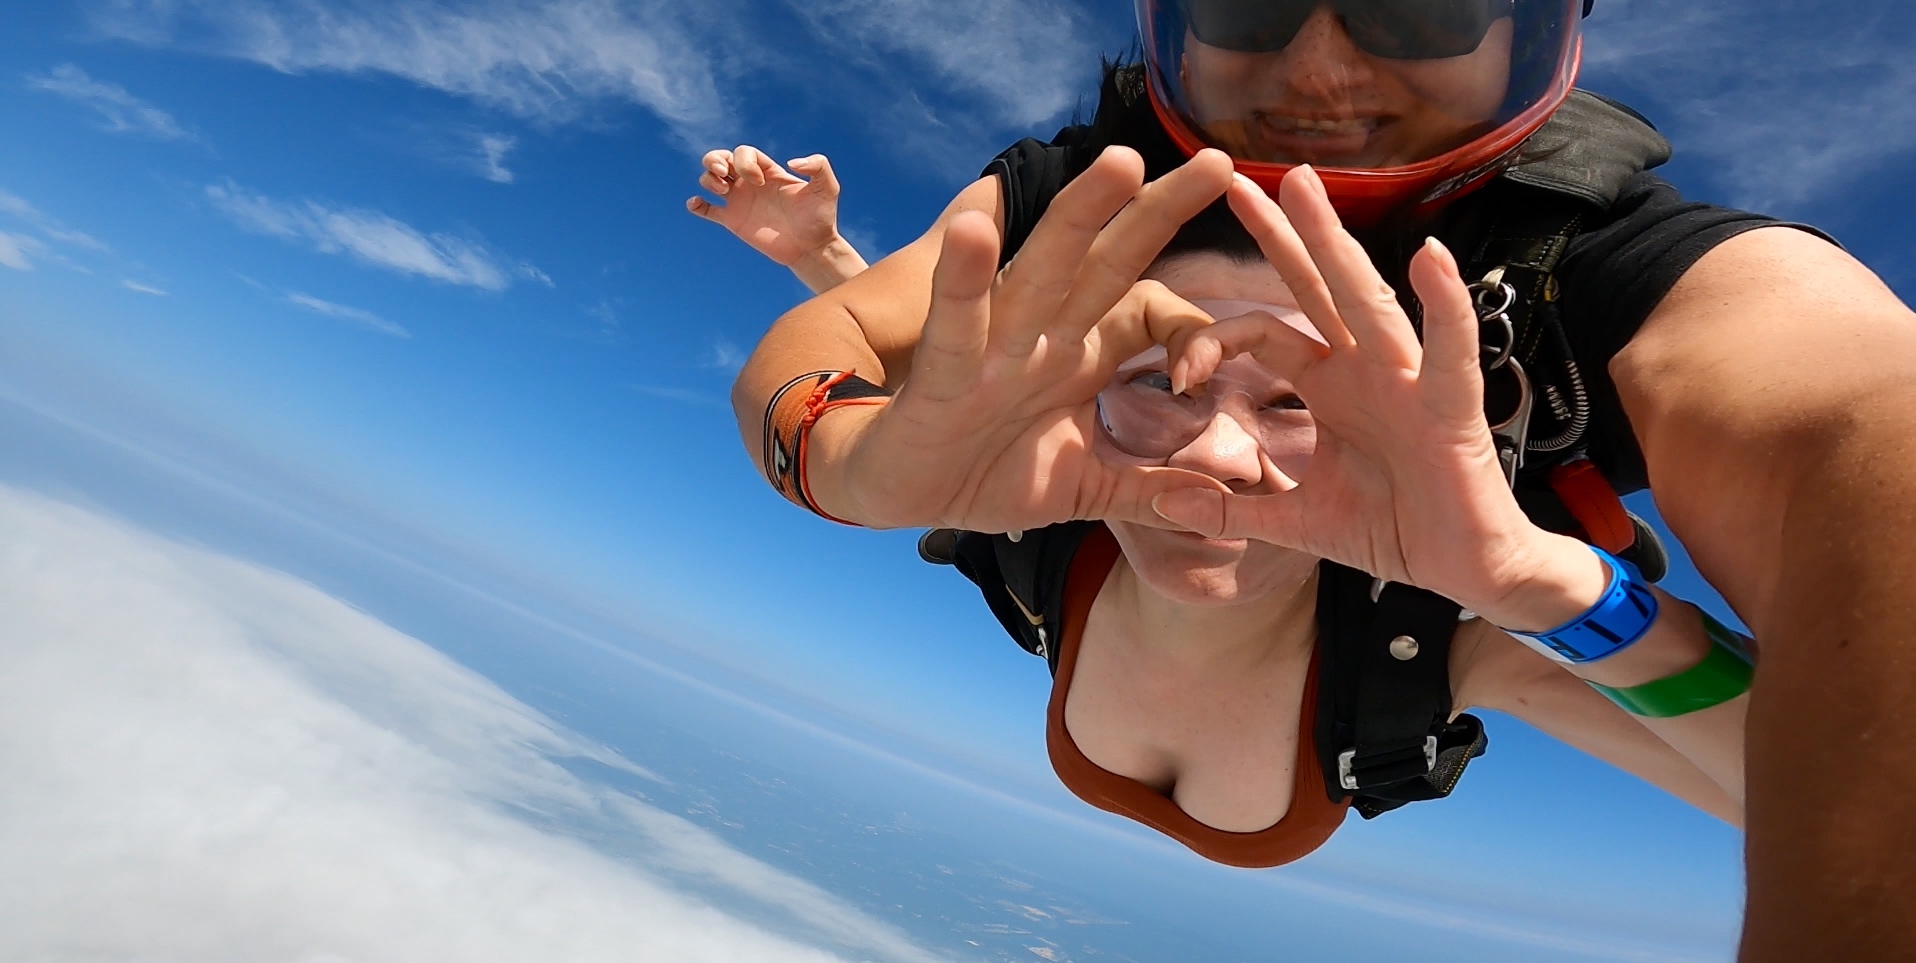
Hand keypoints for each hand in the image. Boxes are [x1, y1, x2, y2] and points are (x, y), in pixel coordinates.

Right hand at [687, 146, 845, 266]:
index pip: (744, 152)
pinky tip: (695, 204)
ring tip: (721, 191)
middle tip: (723, 173)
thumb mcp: (828, 187)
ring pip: (710, 180)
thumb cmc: (821, 217)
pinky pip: (707, 210)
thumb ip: (818, 166)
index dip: (745, 161)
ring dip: (707, 179)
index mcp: (768, 171)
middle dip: (714, 159)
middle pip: (721, 158)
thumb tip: (791, 162)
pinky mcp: (733, 221)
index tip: (759, 182)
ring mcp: (740, 201)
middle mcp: (750, 183)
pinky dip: (696, 205)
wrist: (812, 248)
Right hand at [822, 147, 1240, 532]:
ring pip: (1042, 271)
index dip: (1194, 329)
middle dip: (1158, 214)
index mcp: (1078, 356)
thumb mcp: (1082, 489)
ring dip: (1080, 216)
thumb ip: (1146, 489)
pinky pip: (955, 326)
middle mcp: (1042, 338)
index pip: (1150, 315)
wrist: (893, 494)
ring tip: (1120, 162)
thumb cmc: (984, 474)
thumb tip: (1218, 502)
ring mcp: (993, 351)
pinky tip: (972, 230)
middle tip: (1217, 162)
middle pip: (1108, 265)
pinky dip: (962, 282)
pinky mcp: (942, 376)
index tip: (1212, 370)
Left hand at [1151, 167, 1596, 620]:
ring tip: (1306, 187)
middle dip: (1280, 234)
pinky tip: (1431, 258)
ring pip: (1367, 300)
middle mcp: (1367, 367)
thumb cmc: (1394, 529)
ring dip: (1336, 244)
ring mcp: (1411, 380)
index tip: (1177, 372)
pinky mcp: (1451, 408)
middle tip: (1238, 179)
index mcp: (1330, 384)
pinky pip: (1451, 351)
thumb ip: (1235, 508)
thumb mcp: (1296, 521)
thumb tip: (1166, 503)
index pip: (1265, 334)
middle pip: (1314, 288)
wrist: (1467, 570)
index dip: (1217, 341)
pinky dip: (1445, 305)